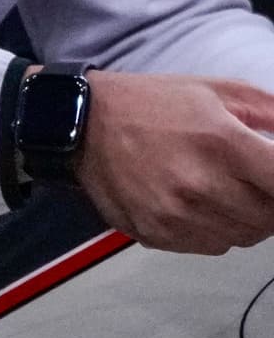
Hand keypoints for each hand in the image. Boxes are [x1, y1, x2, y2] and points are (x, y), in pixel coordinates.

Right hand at [72, 72, 273, 251]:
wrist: (83, 125)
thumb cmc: (151, 104)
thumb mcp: (221, 91)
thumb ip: (273, 113)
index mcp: (222, 143)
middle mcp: (199, 185)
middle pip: (270, 217)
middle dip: (272, 203)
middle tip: (259, 186)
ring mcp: (175, 214)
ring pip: (243, 237)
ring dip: (248, 220)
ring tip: (231, 195)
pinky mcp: (155, 233)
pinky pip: (211, 246)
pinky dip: (218, 231)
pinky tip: (203, 206)